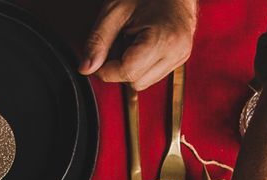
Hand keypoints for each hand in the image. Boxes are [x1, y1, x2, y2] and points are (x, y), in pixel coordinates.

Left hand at [80, 0, 195, 90]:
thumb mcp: (115, 10)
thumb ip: (98, 41)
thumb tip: (86, 68)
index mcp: (164, 39)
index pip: (128, 71)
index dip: (107, 70)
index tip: (98, 60)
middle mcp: (176, 52)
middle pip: (135, 81)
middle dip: (119, 69)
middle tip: (118, 43)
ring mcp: (180, 57)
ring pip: (143, 83)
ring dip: (130, 69)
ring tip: (132, 41)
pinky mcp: (180, 58)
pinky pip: (152, 75)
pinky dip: (141, 66)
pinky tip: (142, 46)